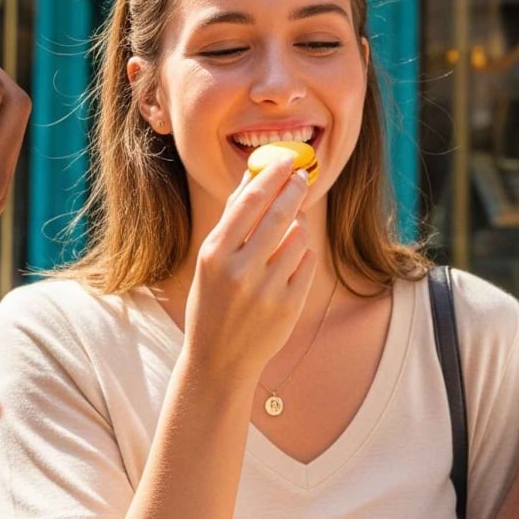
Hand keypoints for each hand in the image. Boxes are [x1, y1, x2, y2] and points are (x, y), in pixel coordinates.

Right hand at [185, 150, 315, 371]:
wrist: (219, 360)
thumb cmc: (213, 301)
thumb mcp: (210, 260)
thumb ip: (233, 220)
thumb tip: (254, 175)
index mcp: (214, 255)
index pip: (249, 202)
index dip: (272, 175)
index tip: (287, 159)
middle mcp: (240, 271)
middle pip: (279, 215)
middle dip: (294, 189)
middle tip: (303, 175)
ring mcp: (266, 290)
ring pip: (299, 237)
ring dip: (299, 225)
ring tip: (288, 229)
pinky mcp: (289, 306)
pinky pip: (307, 262)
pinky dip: (303, 253)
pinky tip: (290, 259)